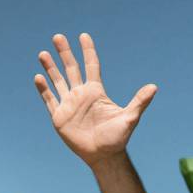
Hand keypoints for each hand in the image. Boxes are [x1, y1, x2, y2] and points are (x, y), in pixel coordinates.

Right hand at [34, 33, 156, 166]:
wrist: (104, 156)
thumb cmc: (118, 138)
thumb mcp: (130, 118)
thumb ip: (139, 101)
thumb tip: (154, 87)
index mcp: (96, 92)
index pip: (92, 66)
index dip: (88, 51)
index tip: (84, 35)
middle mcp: (81, 95)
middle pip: (72, 68)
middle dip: (65, 53)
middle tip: (58, 36)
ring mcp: (69, 105)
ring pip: (57, 81)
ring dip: (50, 67)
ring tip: (43, 53)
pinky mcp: (59, 116)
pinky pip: (49, 99)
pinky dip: (44, 89)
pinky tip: (38, 77)